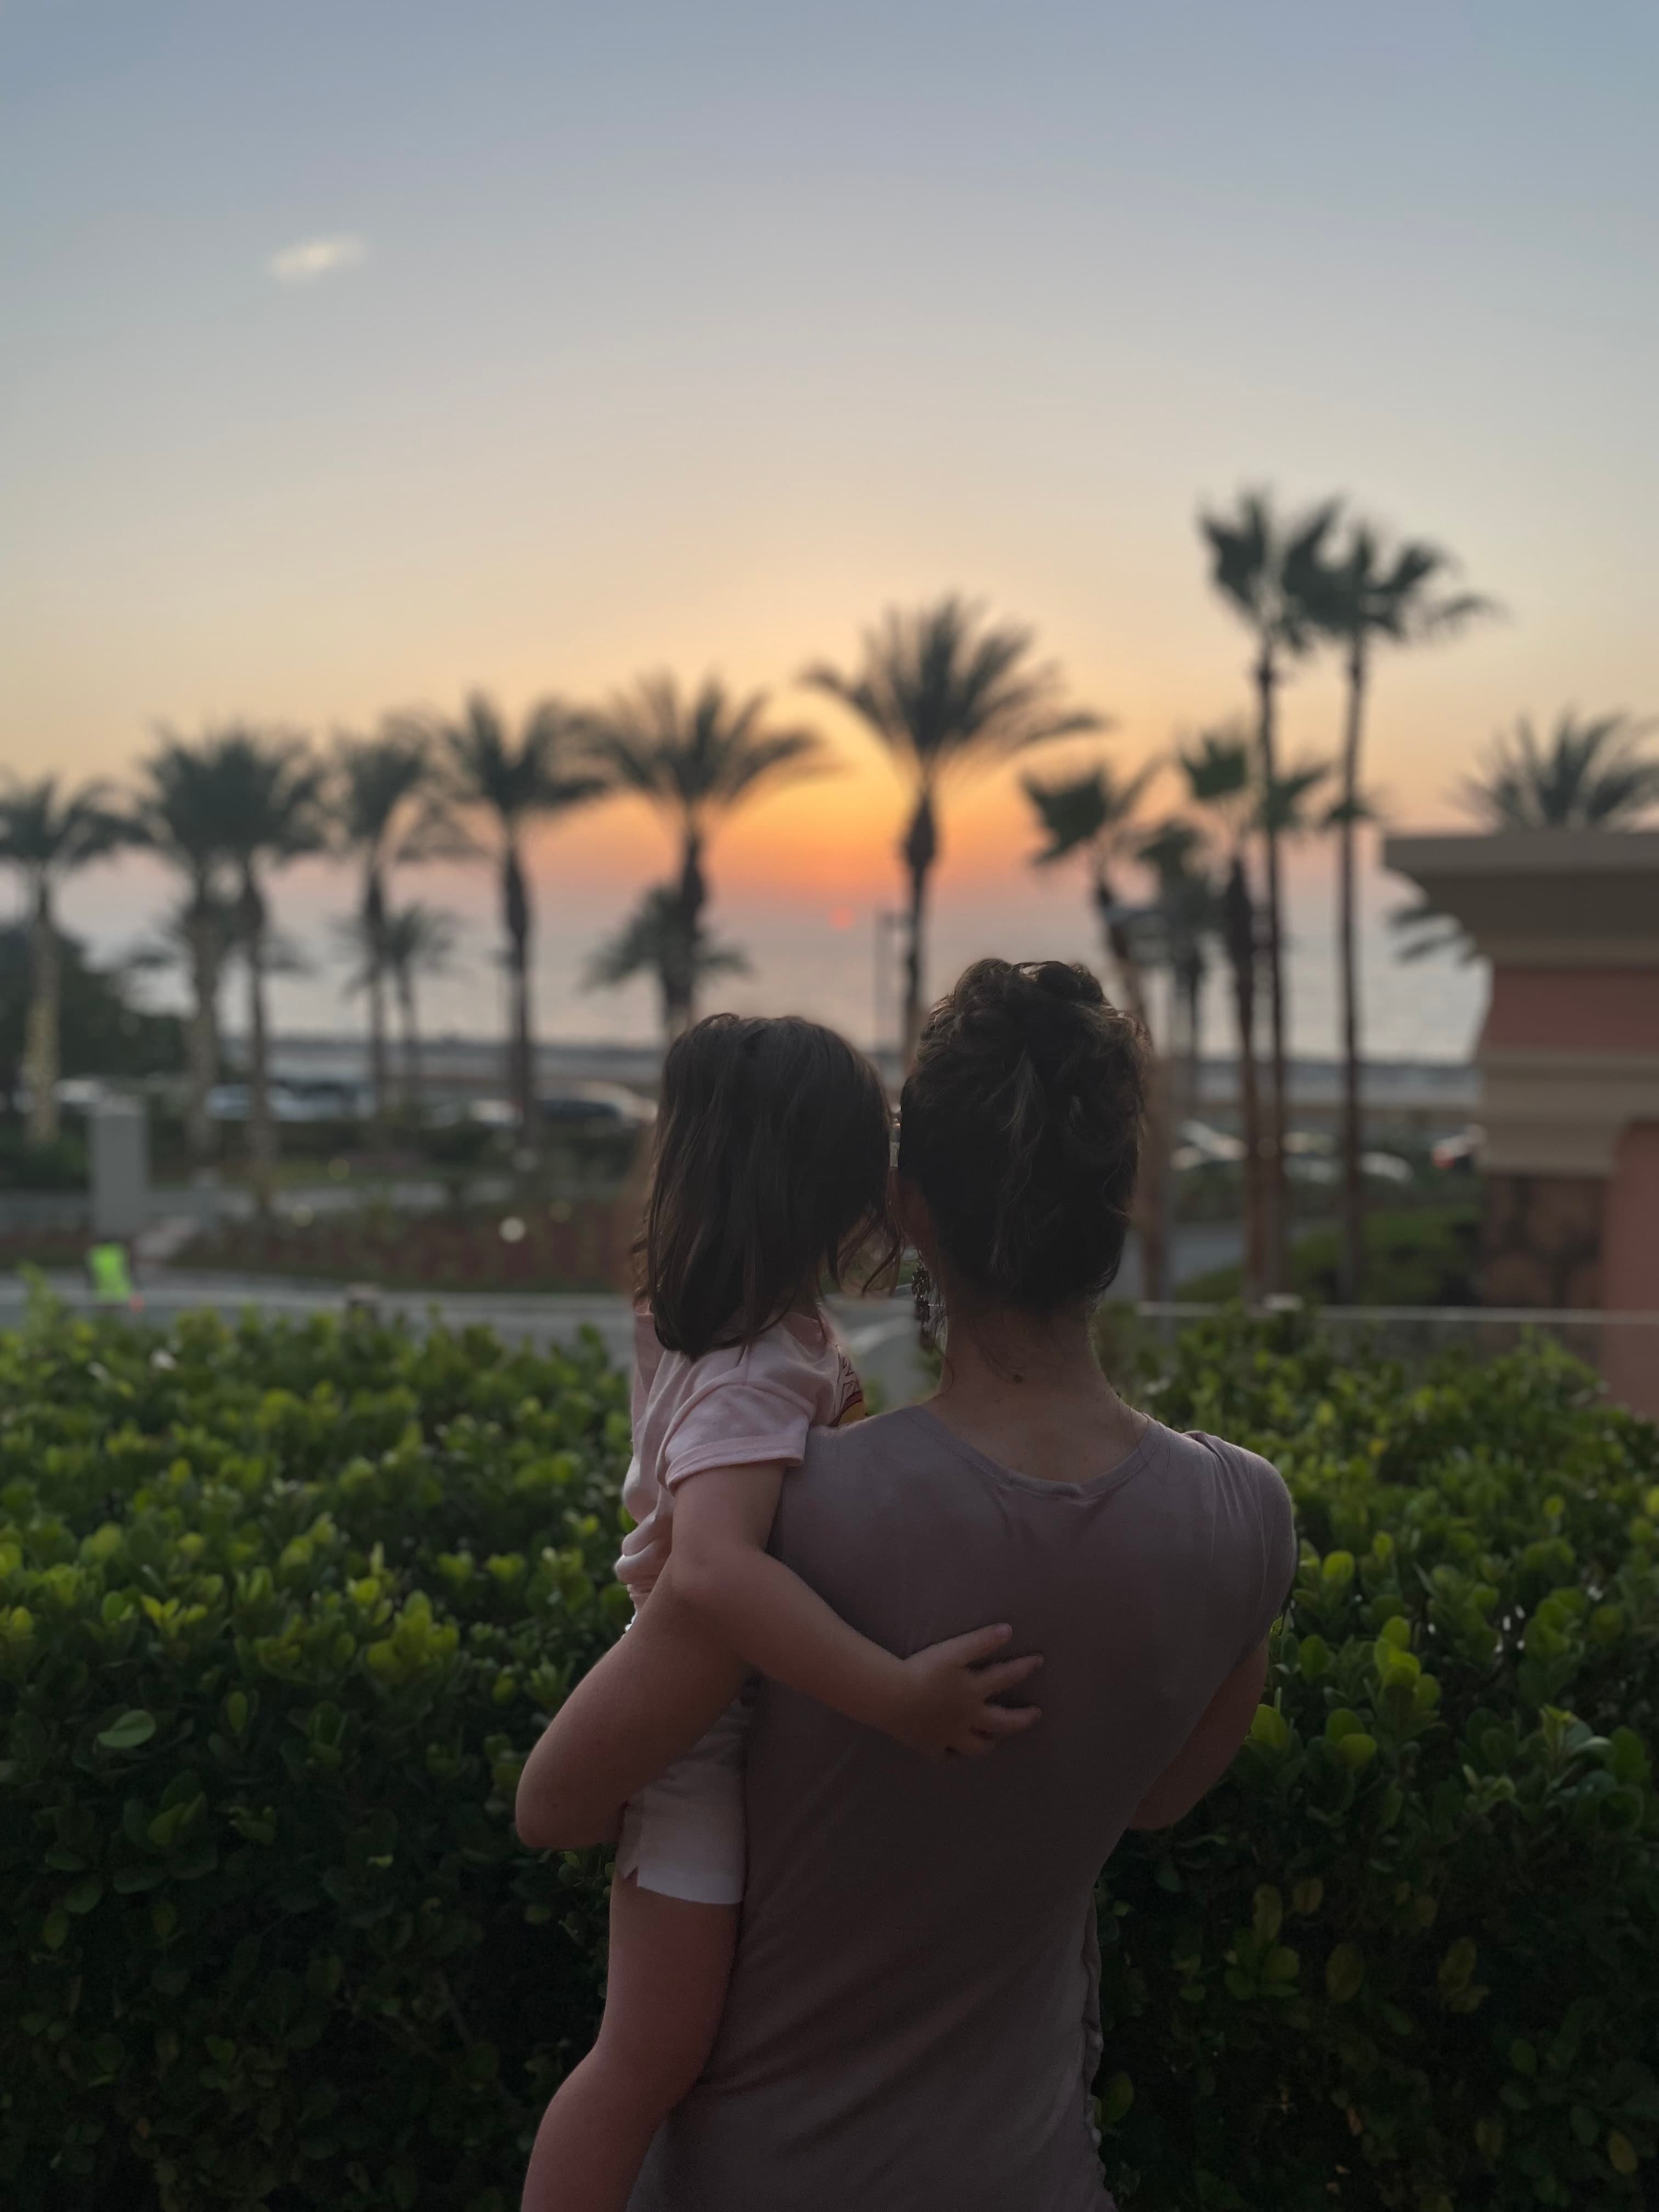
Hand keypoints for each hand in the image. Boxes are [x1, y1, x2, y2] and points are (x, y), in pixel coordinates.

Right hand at [887, 1623, 1042, 1759]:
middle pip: (1001, 1723)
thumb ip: (981, 1641)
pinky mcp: (930, 1746)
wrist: (893, 1697)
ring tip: (995, 1739)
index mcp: (975, 1692)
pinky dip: (952, 1756)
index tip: (1039, 1661)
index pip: (1006, 1677)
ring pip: (976, 1746)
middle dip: (1021, 1719)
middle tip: (1035, 1715)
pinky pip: (945, 1757)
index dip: (1025, 1668)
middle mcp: (968, 1718)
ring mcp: (950, 1736)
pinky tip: (954, 1753)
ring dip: (989, 1742)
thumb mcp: (954, 1650)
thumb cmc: (923, 1670)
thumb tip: (1009, 1631)